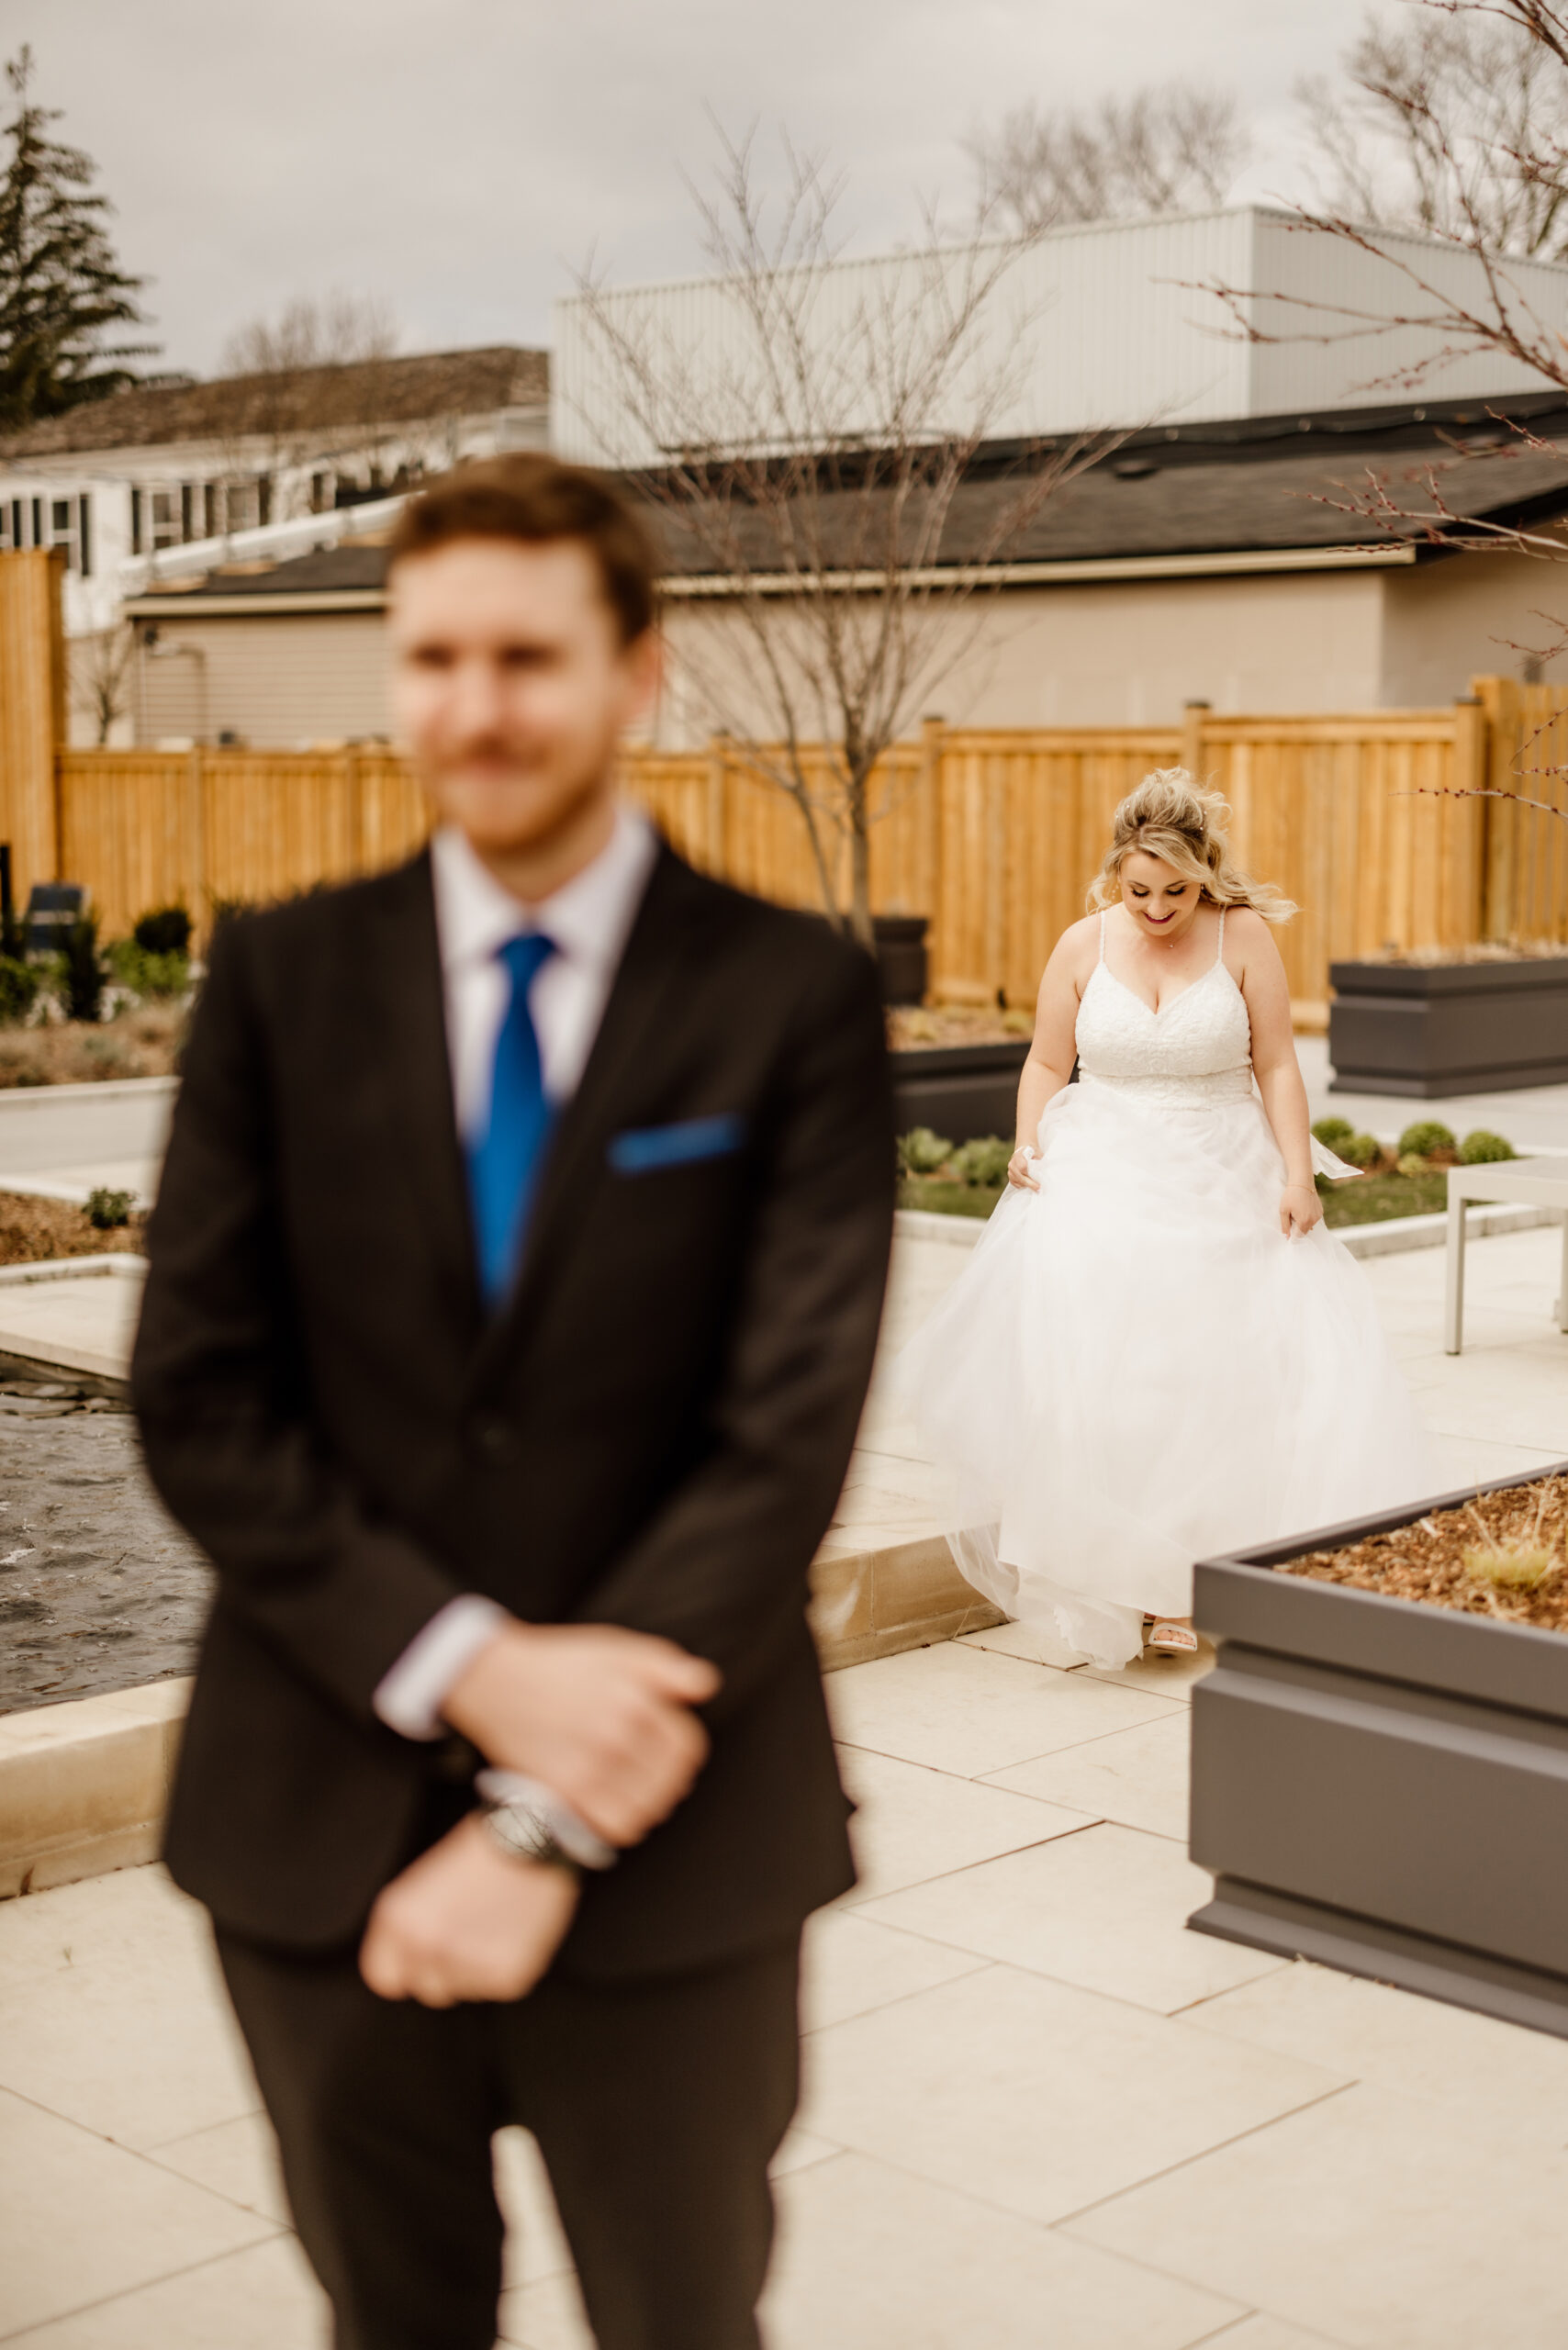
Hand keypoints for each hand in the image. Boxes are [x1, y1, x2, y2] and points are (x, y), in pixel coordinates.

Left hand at [360, 1811, 578, 2006]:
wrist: (534, 1831)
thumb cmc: (484, 1847)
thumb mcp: (425, 1882)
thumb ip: (413, 1926)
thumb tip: (413, 1962)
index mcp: (398, 1920)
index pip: (385, 1977)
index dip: (408, 1968)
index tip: (425, 1958)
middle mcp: (425, 1947)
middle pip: (429, 1989)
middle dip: (449, 1969)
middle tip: (471, 1933)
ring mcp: (465, 1964)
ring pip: (468, 1989)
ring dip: (480, 1967)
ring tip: (498, 1922)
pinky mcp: (505, 1975)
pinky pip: (502, 1985)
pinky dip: (512, 1964)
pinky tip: (518, 1928)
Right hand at [442, 1621, 718, 1847]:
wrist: (496, 1682)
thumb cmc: (562, 1664)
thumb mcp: (617, 1649)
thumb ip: (667, 1666)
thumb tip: (706, 1685)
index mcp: (635, 1700)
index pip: (686, 1746)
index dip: (685, 1752)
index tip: (671, 1752)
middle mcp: (616, 1735)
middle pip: (671, 1780)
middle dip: (669, 1780)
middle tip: (653, 1776)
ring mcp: (589, 1766)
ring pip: (647, 1808)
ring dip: (649, 1805)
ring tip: (636, 1793)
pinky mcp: (563, 1791)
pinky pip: (615, 1826)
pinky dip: (623, 1823)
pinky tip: (614, 1807)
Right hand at [1007, 1145, 1040, 1191]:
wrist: (1024, 1148)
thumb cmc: (1032, 1151)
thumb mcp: (1038, 1153)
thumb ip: (1039, 1162)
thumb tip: (1043, 1172)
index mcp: (1018, 1156)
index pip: (1022, 1168)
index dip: (1030, 1177)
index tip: (1038, 1184)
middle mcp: (1012, 1164)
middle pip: (1020, 1177)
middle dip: (1030, 1184)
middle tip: (1038, 1189)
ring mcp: (1010, 1170)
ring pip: (1017, 1181)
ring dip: (1026, 1185)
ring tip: (1035, 1187)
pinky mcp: (1010, 1174)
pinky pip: (1014, 1183)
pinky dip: (1021, 1185)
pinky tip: (1028, 1185)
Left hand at [1280, 1181, 1322, 1239]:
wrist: (1302, 1182)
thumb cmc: (1291, 1195)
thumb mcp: (1283, 1211)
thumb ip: (1285, 1225)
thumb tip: (1287, 1236)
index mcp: (1304, 1221)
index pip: (1298, 1237)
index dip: (1292, 1236)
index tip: (1288, 1233)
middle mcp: (1313, 1220)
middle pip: (1304, 1232)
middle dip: (1297, 1229)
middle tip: (1291, 1218)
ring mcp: (1318, 1216)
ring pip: (1309, 1226)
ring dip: (1302, 1223)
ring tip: (1297, 1211)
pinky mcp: (1320, 1211)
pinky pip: (1313, 1219)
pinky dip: (1307, 1218)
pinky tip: (1303, 1209)